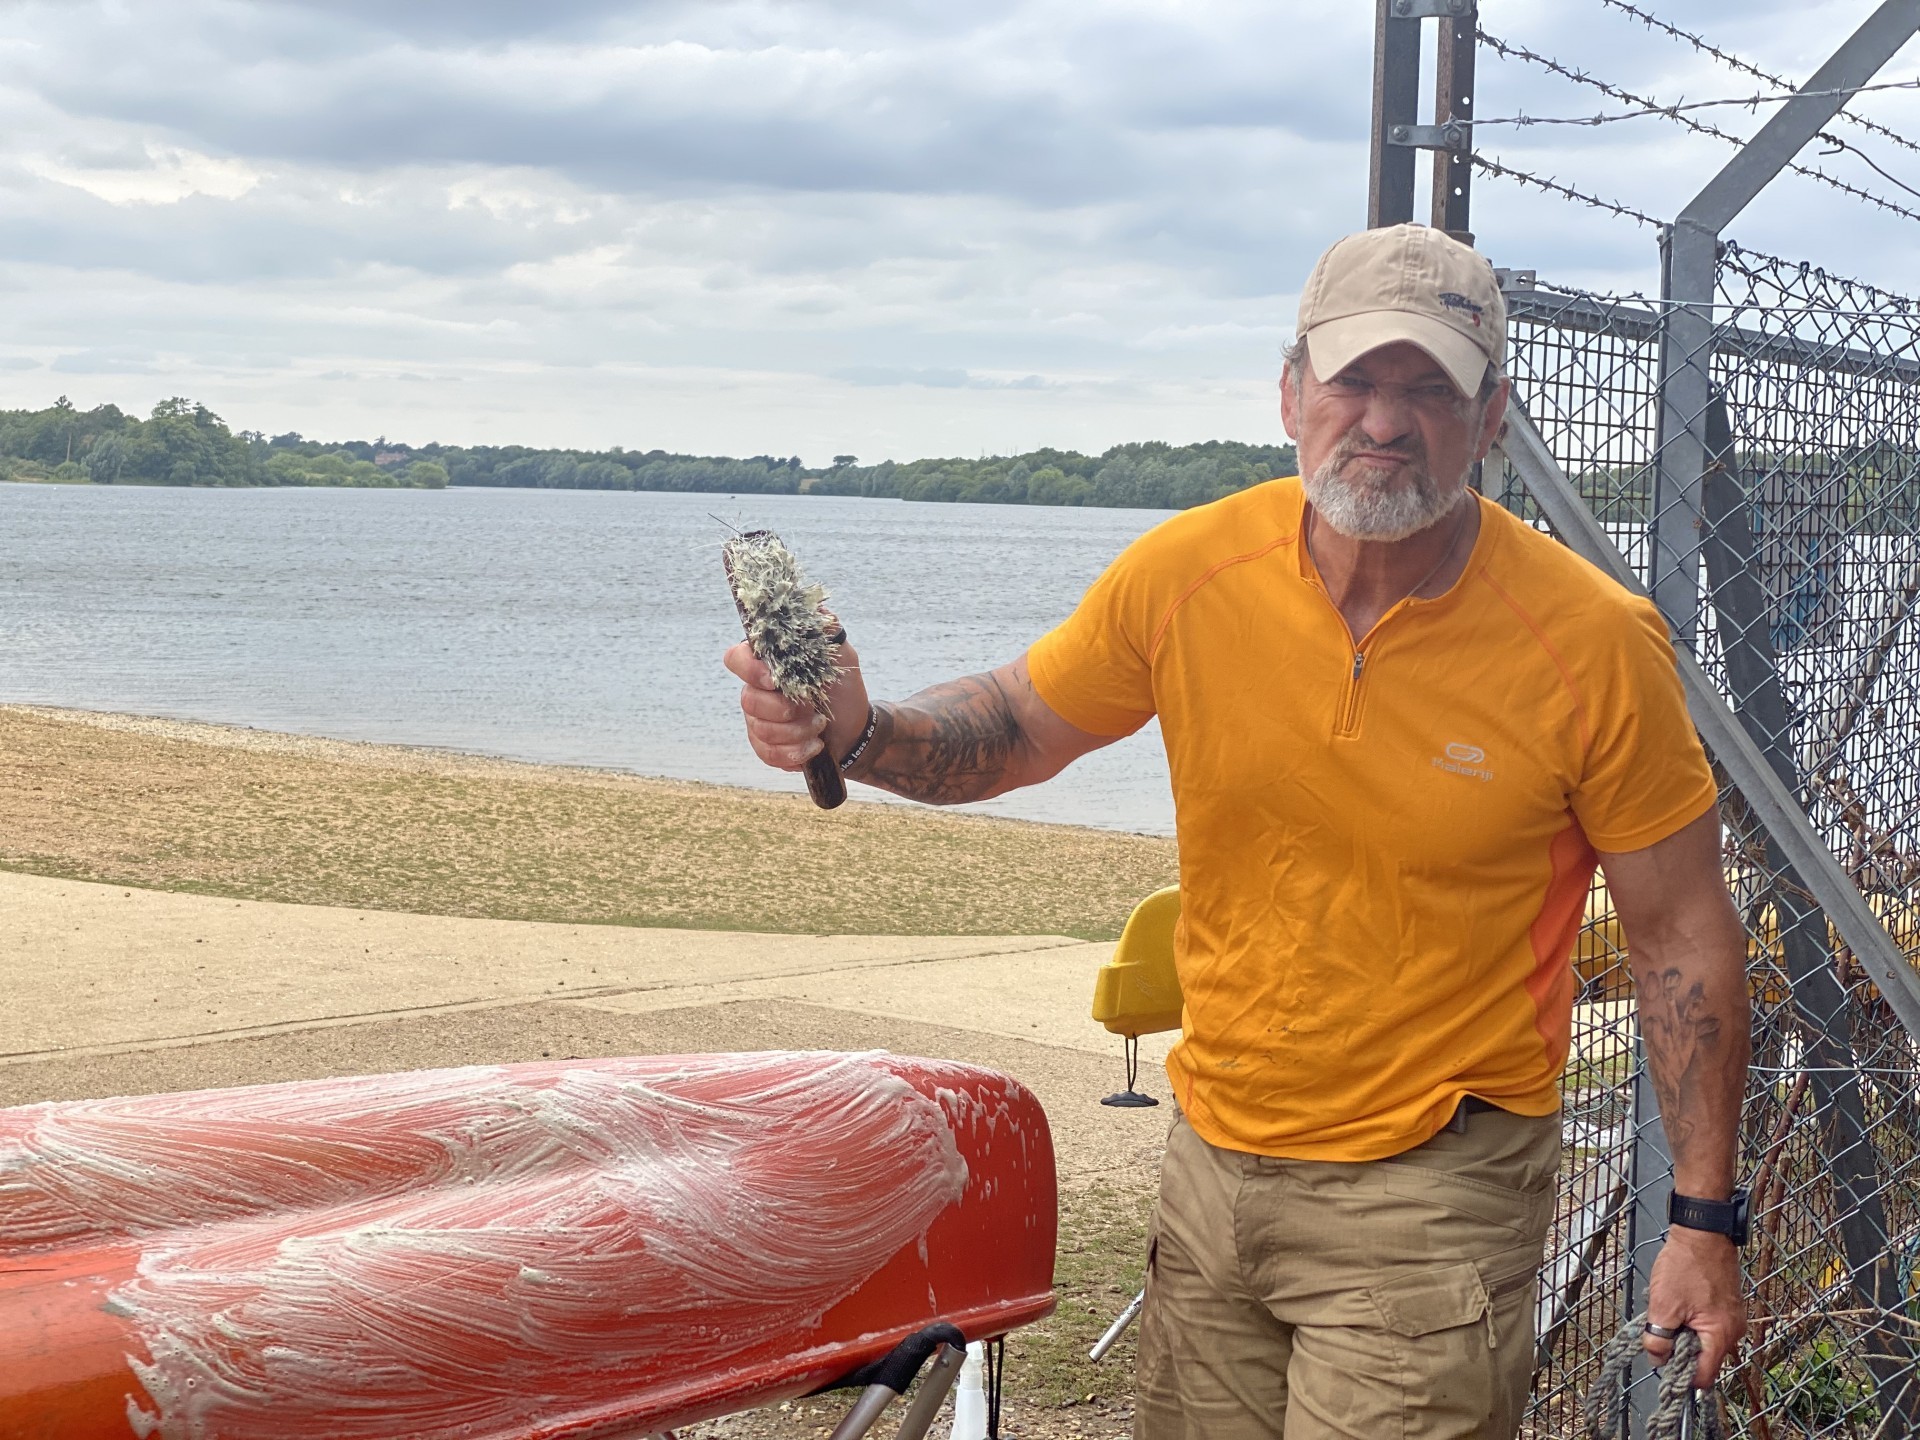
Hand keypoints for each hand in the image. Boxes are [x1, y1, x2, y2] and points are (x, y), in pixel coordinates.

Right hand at [723, 633, 872, 773]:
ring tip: (819, 725)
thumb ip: (828, 631)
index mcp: (767, 663)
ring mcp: (758, 719)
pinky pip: (767, 753)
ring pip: (760, 729)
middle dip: (784, 709)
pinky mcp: (765, 745)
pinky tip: (813, 746)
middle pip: (748, 701)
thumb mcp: (841, 655)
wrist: (854, 728)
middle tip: (813, 708)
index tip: (774, 679)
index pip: (736, 659)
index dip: (749, 670)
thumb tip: (818, 611)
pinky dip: (793, 752)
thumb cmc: (842, 688)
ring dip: (796, 731)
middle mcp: (756, 690)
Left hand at [1642, 1226, 1745, 1385]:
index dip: (1681, 1375)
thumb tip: (1658, 1360)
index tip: (1663, 1363)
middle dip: (1681, 1350)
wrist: (1702, 1233)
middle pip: (1705, 1359)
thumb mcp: (1663, 1305)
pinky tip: (1679, 1302)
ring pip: (1705, 1341)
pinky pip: (1709, 1325)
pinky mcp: (1728, 1306)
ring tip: (1670, 1310)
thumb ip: (1658, 1338)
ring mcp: (1733, 1318)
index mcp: (1720, 1336)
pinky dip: (1692, 1320)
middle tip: (1662, 1329)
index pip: (1704, 1376)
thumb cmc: (1685, 1265)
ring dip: (1685, 1333)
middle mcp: (1733, 1331)